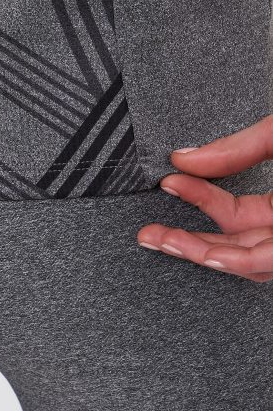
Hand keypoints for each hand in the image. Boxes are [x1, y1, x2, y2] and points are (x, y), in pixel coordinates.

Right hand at [137, 116, 272, 281]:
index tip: (169, 180)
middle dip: (185, 239)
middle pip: (232, 242)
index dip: (197, 196)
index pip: (232, 209)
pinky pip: (263, 263)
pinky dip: (233, 261)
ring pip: (243, 259)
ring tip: (162, 240)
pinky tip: (207, 254)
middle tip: (148, 233)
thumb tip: (185, 156)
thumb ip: (236, 147)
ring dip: (198, 252)